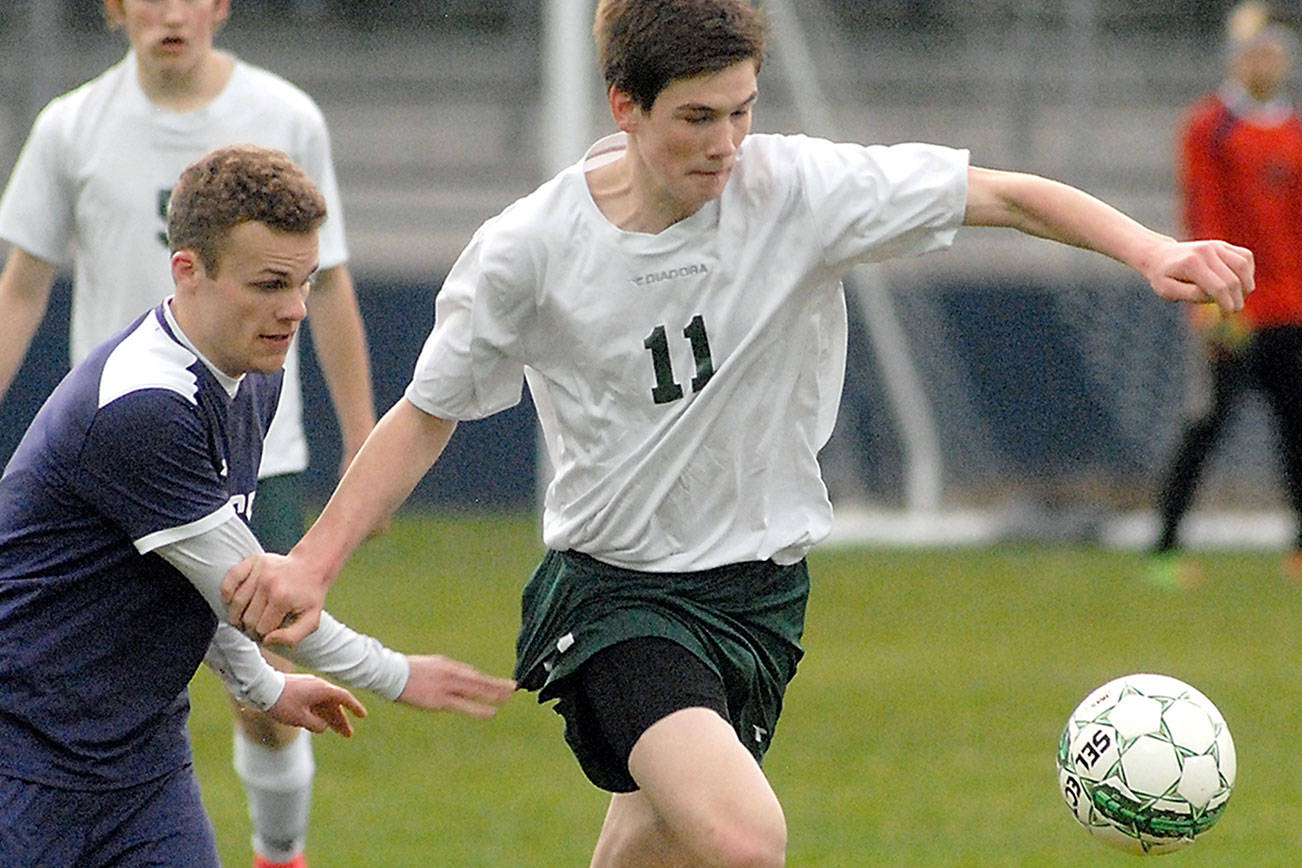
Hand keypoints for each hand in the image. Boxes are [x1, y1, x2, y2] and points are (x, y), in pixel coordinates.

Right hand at [222, 552, 324, 645]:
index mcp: (282, 599)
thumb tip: (266, 641)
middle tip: (256, 627)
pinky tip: (230, 602)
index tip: (269, 632)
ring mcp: (259, 571)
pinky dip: (226, 592)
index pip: (261, 629)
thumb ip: (291, 637)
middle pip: (247, 618)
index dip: (264, 636)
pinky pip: (231, 579)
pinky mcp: (253, 561)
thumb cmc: (309, 595)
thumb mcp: (311, 620)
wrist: (312, 566)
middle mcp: (268, 584)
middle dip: (251, 627)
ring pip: (237, 602)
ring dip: (237, 615)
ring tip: (244, 619)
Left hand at [268, 673, 367, 735]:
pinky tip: (320, 725)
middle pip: (334, 705)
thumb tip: (323, 727)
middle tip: (348, 734)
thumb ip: (316, 725)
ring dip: (330, 719)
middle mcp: (318, 687)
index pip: (344, 698)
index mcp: (322, 690)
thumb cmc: (282, 703)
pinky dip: (319, 714)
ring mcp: (308, 688)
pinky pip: (314, 704)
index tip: (363, 716)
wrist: (261, 688)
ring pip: (323, 705)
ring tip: (338, 732)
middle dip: (341, 720)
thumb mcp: (301, 718)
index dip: (355, 707)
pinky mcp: (299, 691)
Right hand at [399, 654, 516, 717]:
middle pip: (479, 680)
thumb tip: (457, 678)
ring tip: (508, 698)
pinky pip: (463, 705)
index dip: (486, 680)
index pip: (472, 674)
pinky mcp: (439, 700)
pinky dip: (479, 708)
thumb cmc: (406, 672)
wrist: (390, 673)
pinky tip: (490, 712)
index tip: (498, 684)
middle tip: (514, 686)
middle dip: (496, 684)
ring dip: (493, 694)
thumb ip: (444, 673)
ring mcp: (446, 686)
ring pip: (475, 690)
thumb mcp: (429, 666)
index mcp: (447, 665)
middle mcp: (450, 674)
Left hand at [1145, 239, 1253, 313]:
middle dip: (1237, 299)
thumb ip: (1190, 294)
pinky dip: (1248, 271)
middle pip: (1233, 279)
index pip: (1219, 287)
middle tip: (1232, 311)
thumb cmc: (1163, 277)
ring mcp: (1216, 245)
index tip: (1226, 315)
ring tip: (1238, 297)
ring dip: (1246, 285)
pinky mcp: (1222, 244)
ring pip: (1243, 265)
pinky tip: (1240, 282)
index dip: (1227, 304)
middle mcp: (1206, 251)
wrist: (1159, 255)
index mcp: (1191, 264)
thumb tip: (1214, 297)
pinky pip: (1245, 256)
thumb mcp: (1167, 290)